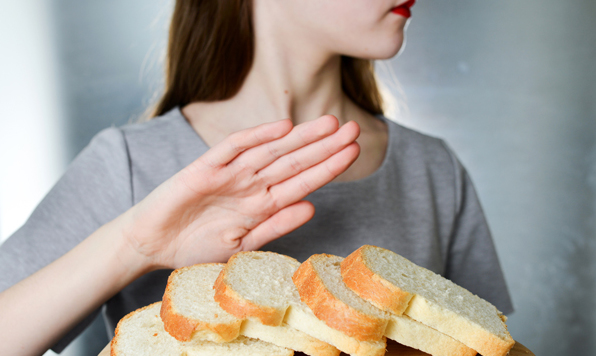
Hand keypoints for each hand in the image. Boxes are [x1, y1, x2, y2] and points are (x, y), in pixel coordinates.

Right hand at [119, 115, 359, 268]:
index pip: (303, 182)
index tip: (354, 152)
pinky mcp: (205, 167)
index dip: (329, 167)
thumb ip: (275, 226)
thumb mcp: (242, 245)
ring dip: (300, 137)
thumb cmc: (196, 247)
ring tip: (330, 124)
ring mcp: (230, 174)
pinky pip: (233, 148)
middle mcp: (251, 185)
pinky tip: (282, 127)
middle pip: (294, 161)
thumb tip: (312, 208)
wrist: (152, 244)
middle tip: (354, 128)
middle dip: (325, 145)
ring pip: (272, 150)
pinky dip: (256, 137)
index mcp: (263, 205)